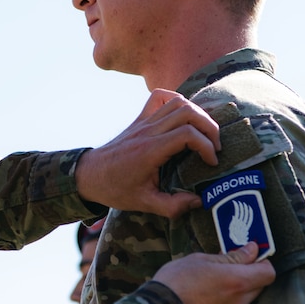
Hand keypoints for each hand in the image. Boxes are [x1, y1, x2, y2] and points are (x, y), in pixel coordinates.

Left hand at [76, 89, 219, 217]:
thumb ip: (172, 206)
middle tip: (215, 147)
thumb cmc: (115, 189)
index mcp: (149, 151)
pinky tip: (185, 117)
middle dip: (209, 127)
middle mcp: (148, 131)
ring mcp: (143, 121)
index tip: (211, 162)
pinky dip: (177, 100)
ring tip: (205, 133)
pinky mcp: (140, 118)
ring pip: (177, 101)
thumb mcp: (144, 203)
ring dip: (198, 113)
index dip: (206, 146)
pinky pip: (160, 96)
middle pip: (187, 112)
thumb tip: (199, 201)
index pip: (186, 134)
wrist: (89, 175)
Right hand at [151, 243, 274, 303]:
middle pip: (255, 290)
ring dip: (229, 299)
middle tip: (222, 275)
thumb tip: (252, 250)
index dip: (261, 264)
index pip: (268, 273)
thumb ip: (230, 257)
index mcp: (237, 281)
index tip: (249, 260)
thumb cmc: (175, 282)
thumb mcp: (199, 260)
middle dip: (245, 281)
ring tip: (203, 295)